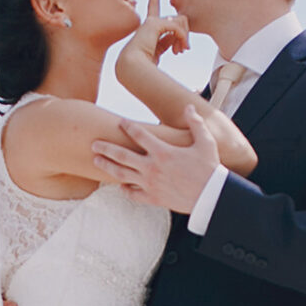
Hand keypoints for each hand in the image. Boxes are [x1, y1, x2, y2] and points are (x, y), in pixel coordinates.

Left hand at [91, 118, 220, 214]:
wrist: (211, 197)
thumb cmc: (210, 168)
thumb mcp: (206, 142)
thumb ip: (195, 123)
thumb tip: (189, 107)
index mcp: (163, 152)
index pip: (139, 135)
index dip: (128, 126)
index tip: (120, 122)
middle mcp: (152, 167)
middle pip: (122, 155)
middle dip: (106, 148)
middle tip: (94, 143)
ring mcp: (150, 184)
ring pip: (122, 174)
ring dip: (107, 166)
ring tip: (96, 160)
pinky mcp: (153, 198)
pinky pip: (133, 194)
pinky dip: (124, 189)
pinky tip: (119, 185)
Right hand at [130, 11, 190, 62]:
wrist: (132, 67)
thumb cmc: (144, 64)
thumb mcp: (159, 50)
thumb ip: (168, 40)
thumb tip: (180, 34)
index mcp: (148, 28)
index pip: (154, 6)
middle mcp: (149, 21)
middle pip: (177, 18)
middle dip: (185, 33)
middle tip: (184, 50)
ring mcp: (152, 21)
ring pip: (180, 21)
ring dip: (185, 37)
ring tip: (181, 51)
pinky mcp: (154, 23)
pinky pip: (176, 27)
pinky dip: (181, 37)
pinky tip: (177, 50)